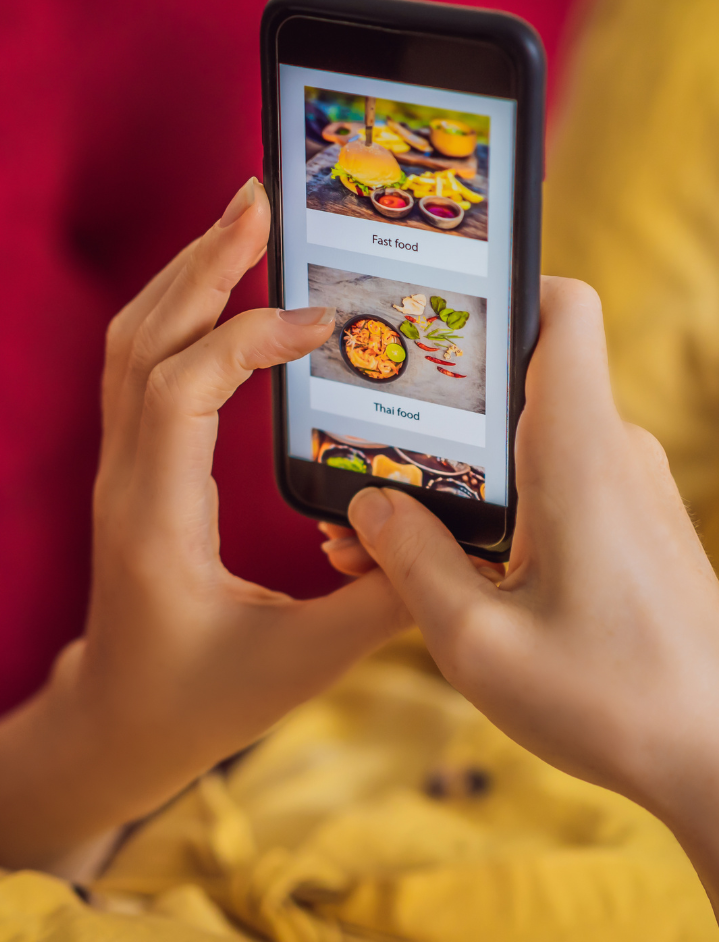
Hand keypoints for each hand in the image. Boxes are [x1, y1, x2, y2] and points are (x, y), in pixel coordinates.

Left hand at [56, 177, 409, 824]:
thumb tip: (446, 535)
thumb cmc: (198, 702)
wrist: (116, 721)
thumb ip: (381, 602)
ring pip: (131, 344)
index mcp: (158, 520)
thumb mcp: (300, 664)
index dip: (250, 339)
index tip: (323, 320)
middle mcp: (125, 479)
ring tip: (244, 223)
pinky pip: (138, 367)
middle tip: (259, 197)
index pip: (183, 392)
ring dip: (185, 275)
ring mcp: (118, 469)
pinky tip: (219, 290)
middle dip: (204, 262)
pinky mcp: (130, 467)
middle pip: (145, 341)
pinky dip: (176, 312)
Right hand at [331, 277, 718, 899]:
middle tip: (360, 459)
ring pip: (523, 442)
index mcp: (579, 454)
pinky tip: (439, 561)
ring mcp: (625, 489)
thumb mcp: (476, 640)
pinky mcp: (627, 525)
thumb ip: (410, 558)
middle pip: (513, 384)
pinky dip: (490, 507)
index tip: (430, 313)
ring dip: (452, 474)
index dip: (502, 286)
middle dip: (432, 415)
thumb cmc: (613, 702)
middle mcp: (611, 453)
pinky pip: (548, 486)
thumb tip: (368, 502)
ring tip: (381, 531)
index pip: (563, 311)